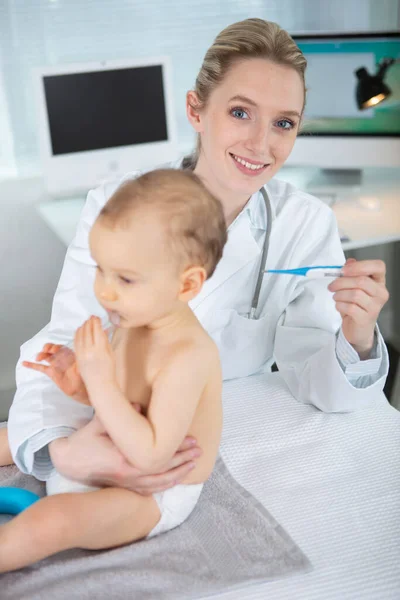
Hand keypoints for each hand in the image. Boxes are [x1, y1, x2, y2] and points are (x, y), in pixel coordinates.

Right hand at [23, 343, 89, 404]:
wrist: (80, 389)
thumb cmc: (84, 378)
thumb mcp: (83, 370)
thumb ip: (79, 365)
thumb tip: (78, 361)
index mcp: (70, 355)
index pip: (61, 347)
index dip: (56, 347)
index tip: (53, 350)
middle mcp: (62, 358)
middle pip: (52, 349)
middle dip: (47, 348)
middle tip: (45, 351)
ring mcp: (56, 365)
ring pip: (46, 357)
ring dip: (40, 355)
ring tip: (38, 358)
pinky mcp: (51, 372)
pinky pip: (40, 368)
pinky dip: (32, 365)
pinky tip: (25, 363)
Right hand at [50, 416, 200, 493]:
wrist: (68, 462)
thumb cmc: (83, 441)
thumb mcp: (99, 423)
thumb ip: (120, 413)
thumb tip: (140, 404)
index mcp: (124, 460)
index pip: (158, 456)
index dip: (177, 448)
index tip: (192, 439)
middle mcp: (128, 475)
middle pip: (164, 470)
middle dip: (183, 459)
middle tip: (199, 450)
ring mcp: (127, 485)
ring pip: (160, 483)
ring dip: (179, 473)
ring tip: (194, 463)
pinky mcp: (125, 488)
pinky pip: (151, 490)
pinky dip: (166, 485)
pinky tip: (177, 479)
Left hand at [74, 316, 114, 387]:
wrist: (100, 385)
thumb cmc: (108, 371)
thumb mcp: (111, 354)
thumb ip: (106, 341)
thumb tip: (103, 330)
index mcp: (101, 349)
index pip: (97, 330)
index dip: (96, 322)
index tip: (97, 317)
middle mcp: (90, 350)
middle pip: (88, 331)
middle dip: (89, 322)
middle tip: (91, 317)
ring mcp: (82, 354)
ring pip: (80, 335)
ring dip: (83, 326)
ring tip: (86, 322)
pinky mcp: (77, 357)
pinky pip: (75, 342)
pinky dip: (77, 334)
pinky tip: (79, 330)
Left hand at [328, 258, 388, 357]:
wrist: (358, 329)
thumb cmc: (356, 306)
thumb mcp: (353, 287)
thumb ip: (352, 273)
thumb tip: (349, 262)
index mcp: (379, 281)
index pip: (378, 266)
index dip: (360, 266)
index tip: (343, 270)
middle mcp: (380, 293)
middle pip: (361, 281)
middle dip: (341, 282)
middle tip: (331, 286)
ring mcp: (375, 306)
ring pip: (354, 294)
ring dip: (339, 295)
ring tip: (336, 297)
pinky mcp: (366, 318)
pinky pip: (350, 307)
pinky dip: (340, 305)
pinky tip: (339, 306)